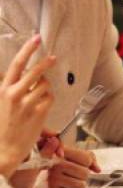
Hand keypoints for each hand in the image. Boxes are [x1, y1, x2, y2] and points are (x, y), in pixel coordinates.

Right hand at [0, 34, 54, 178]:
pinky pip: (50, 97)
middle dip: (46, 63)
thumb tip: (26, 72)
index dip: (28, 49)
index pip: (17, 64)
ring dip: (45, 87)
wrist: (3, 149)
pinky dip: (48, 99)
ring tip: (37, 96)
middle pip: (35, 72)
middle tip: (53, 57)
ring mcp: (27, 104)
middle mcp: (14, 94)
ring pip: (45, 85)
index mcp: (3, 89)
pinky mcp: (39, 112)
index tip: (37, 38)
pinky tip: (40, 107)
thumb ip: (12, 86)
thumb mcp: (2, 101)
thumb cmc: (3, 124)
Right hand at [44, 146, 99, 187]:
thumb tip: (98, 169)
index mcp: (63, 152)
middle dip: (84, 175)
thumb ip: (89, 157)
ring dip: (80, 185)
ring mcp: (53, 178)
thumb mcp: (73, 154)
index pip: (86, 159)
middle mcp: (57, 164)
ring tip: (73, 181)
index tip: (82, 163)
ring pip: (81, 185)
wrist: (38, 176)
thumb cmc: (60, 163)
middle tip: (76, 174)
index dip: (88, 163)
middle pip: (85, 173)